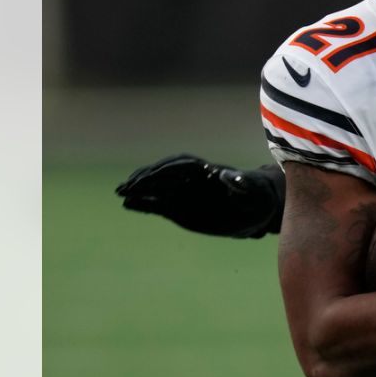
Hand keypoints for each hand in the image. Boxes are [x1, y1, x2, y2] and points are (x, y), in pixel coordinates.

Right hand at [116, 155, 283, 237]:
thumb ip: (240, 182)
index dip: (165, 171)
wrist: (254, 210)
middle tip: (126, 186)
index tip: (151, 177)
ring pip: (156, 189)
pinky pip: (157, 204)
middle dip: (145, 178)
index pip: (180, 166)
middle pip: (163, 175)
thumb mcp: (253, 189)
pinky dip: (143, 204)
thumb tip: (226, 175)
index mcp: (205, 170)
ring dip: (138, 189)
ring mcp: (182, 193)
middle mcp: (190, 180)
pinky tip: (128, 204)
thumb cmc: (256, 196)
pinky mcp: (178, 208)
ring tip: (120, 193)